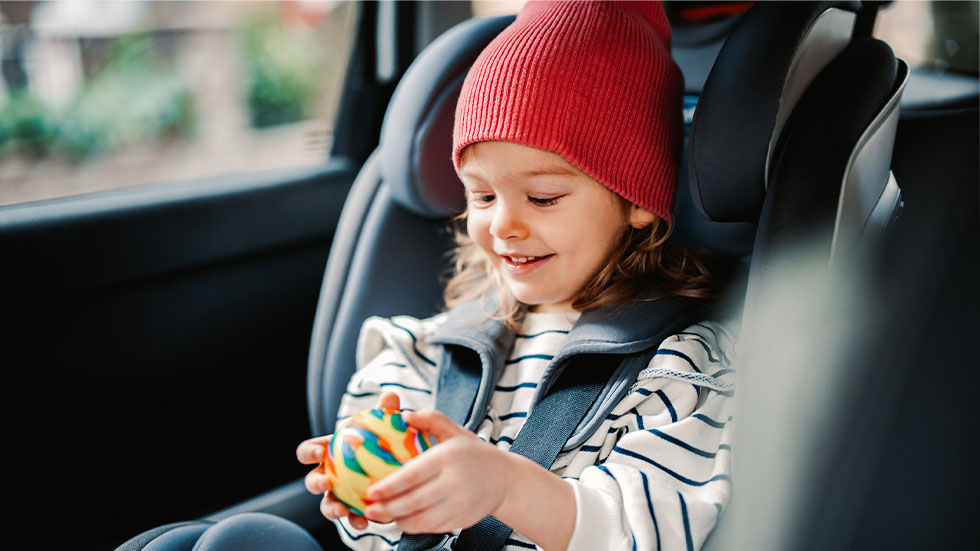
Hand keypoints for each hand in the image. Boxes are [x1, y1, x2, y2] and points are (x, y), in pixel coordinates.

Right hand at [296, 391, 401, 529]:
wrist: (397, 470)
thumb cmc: (381, 443)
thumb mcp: (384, 427)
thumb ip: (385, 412)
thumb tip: (391, 396)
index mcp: (329, 453)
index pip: (309, 451)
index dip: (309, 452)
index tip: (320, 452)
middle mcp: (329, 476)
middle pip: (312, 481)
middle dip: (315, 483)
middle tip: (326, 483)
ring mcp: (338, 496)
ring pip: (327, 505)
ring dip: (332, 508)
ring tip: (343, 510)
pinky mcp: (353, 512)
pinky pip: (350, 519)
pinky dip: (355, 521)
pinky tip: (366, 521)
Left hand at [361, 409, 512, 533]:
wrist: (505, 480)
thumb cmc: (475, 454)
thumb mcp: (455, 431)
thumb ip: (431, 419)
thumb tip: (404, 415)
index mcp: (448, 458)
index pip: (412, 475)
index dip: (389, 486)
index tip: (371, 491)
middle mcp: (454, 483)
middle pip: (413, 501)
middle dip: (386, 508)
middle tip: (368, 508)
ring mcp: (458, 505)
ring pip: (420, 519)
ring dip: (397, 520)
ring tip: (382, 515)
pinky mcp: (461, 520)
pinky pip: (431, 527)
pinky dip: (413, 526)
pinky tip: (402, 520)